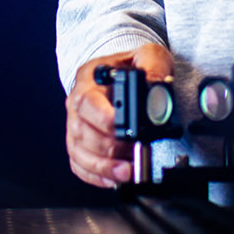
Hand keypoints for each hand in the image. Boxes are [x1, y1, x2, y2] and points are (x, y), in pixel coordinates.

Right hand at [65, 43, 173, 187]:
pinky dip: (94, 175)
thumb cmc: (132, 65)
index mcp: (89, 78)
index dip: (105, 120)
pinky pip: (79, 164)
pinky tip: (113, 178)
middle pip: (82, 131)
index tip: (128, 132)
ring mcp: (76, 124)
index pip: (88, 101)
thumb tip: (157, 85)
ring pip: (79, 151)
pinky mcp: (79, 143)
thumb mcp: (147, 54)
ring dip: (103, 167)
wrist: (122, 74)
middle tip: (133, 155)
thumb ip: (153, 65)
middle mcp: (77, 102)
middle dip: (109, 149)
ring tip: (126, 173)